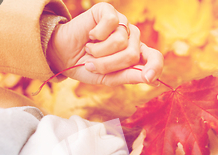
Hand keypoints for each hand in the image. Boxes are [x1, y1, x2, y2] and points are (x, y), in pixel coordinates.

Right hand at [46, 2, 162, 85]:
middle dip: (110, 64)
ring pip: (121, 41)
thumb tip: (153, 80)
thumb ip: (129, 77)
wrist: (63, 55)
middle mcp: (131, 38)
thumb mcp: (108, 78)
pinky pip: (111, 23)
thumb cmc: (86, 66)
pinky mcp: (109, 11)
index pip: (155, 58)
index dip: (155, 67)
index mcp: (135, 55)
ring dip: (100, 51)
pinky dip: (97, 34)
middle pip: (133, 54)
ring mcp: (121, 23)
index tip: (149, 78)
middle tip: (93, 64)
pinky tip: (91, 35)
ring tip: (90, 50)